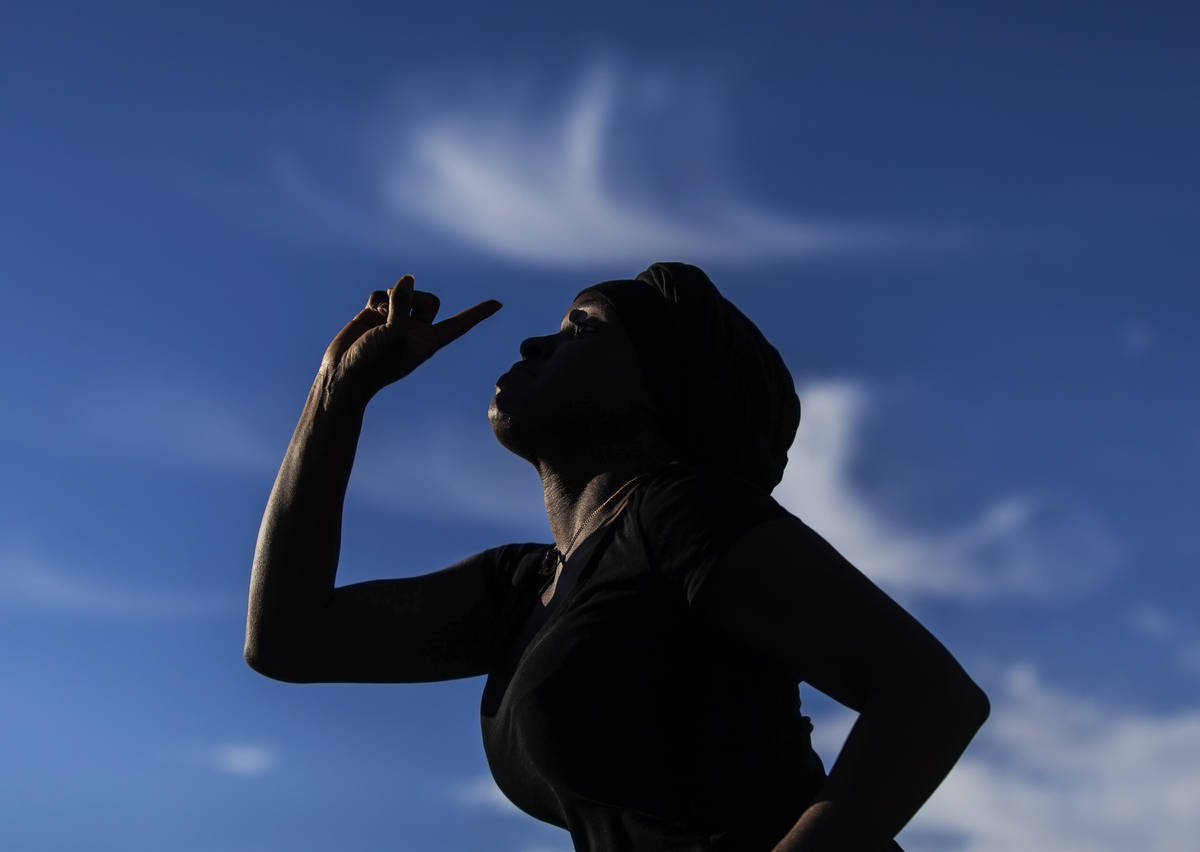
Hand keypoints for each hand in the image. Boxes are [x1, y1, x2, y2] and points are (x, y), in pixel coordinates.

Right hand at [319, 274, 501, 401]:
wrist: (342, 375)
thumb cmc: (372, 363)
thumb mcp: (390, 335)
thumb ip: (401, 306)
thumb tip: (407, 278)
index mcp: (428, 342)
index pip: (459, 324)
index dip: (478, 313)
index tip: (498, 303)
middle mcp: (415, 330)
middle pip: (430, 300)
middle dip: (414, 298)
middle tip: (397, 308)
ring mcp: (396, 322)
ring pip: (404, 293)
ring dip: (392, 297)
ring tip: (380, 314)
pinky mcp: (376, 315)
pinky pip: (383, 294)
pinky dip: (377, 298)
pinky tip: (370, 311)